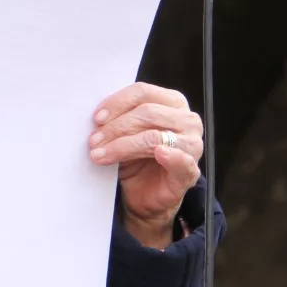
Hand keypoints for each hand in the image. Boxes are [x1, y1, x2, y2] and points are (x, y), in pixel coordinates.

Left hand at [90, 82, 203, 246]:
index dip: (117, 103)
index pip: (143, 92)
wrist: (144, 193)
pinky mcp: (190, 171)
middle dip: (116, 127)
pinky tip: (159, 154)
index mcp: (172, 103)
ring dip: (122, 146)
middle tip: (93, 141)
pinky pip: (182, 161)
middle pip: (148, 113)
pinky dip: (171, 156)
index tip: (96, 118)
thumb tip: (97, 118)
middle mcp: (187, 120)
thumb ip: (117, 119)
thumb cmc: (135, 157)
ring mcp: (192, 145)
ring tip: (99, 154)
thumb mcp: (124, 133)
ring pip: (154, 136)